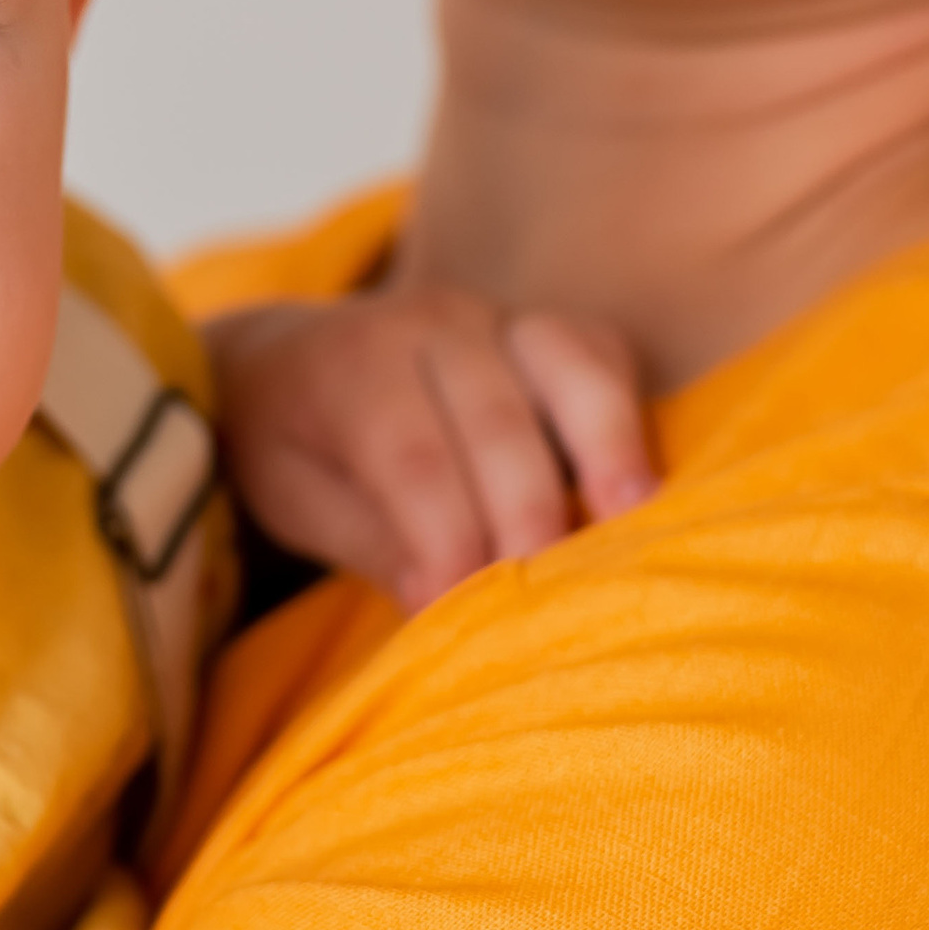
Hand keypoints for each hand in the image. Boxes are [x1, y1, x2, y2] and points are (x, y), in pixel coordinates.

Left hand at [210, 287, 652, 610]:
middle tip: (551, 600)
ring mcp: (496, 315)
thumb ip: (368, 541)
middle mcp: (429, 323)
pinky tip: (640, 488)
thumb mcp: (297, 499)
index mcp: (350, 366)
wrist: (288, 358)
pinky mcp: (546, 329)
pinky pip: (602, 354)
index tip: (464, 614)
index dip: (447, 541)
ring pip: (569, 362)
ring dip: (606, 444)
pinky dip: (628, 414)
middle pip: (496, 418)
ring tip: (633, 520)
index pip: (412, 459)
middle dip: (527, 512)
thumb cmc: (292, 444)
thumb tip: (437, 597)